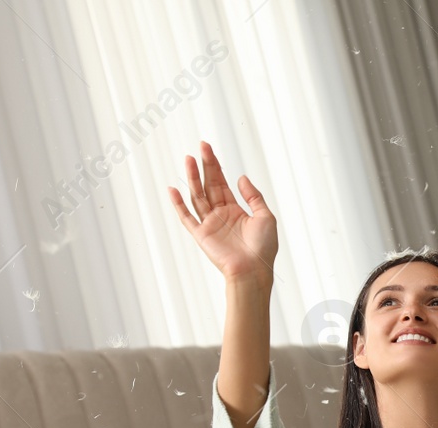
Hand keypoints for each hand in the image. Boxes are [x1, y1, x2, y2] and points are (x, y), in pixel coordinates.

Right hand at [167, 141, 278, 281]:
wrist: (254, 270)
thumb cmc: (263, 248)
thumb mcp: (265, 216)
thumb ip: (253, 196)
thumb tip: (240, 177)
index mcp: (235, 211)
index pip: (222, 183)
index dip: (215, 166)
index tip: (208, 149)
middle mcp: (220, 215)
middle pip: (209, 185)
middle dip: (205, 166)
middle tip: (201, 146)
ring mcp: (210, 224)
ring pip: (197, 196)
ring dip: (192, 178)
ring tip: (188, 159)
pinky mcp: (201, 235)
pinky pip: (187, 217)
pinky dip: (178, 204)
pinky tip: (172, 189)